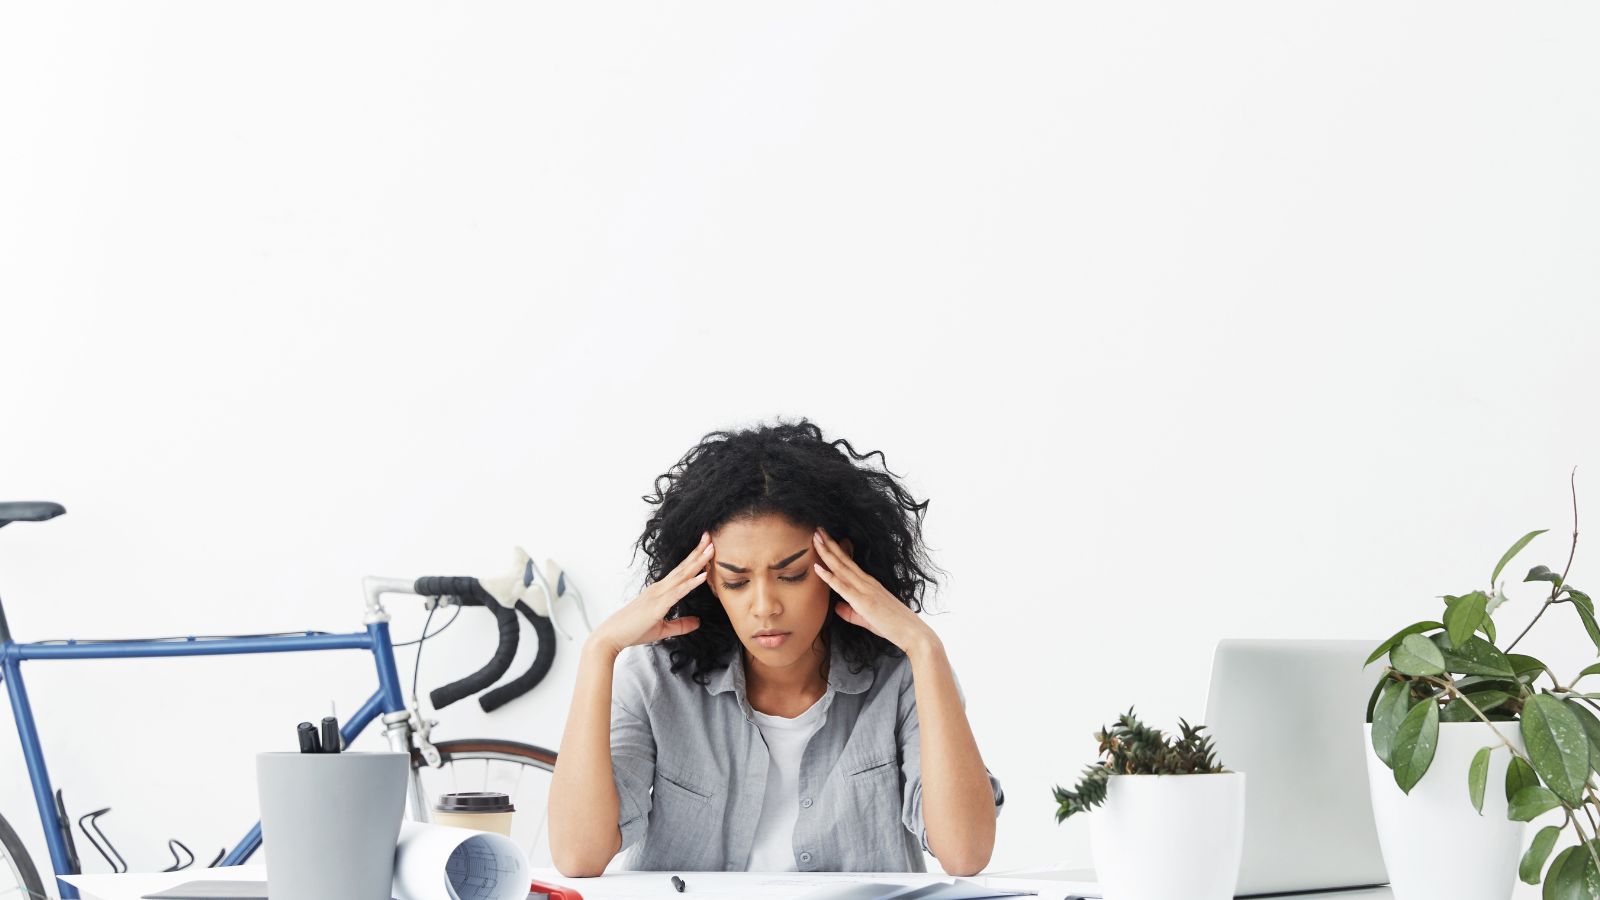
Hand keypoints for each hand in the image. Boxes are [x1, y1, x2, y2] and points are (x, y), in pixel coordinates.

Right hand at [587, 531, 710, 655]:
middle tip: (710, 537)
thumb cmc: (632, 631)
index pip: (680, 573)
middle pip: (683, 568)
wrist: (611, 636)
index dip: (694, 560)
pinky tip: (702, 576)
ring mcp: (658, 595)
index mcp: (659, 592)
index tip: (706, 548)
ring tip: (711, 549)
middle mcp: (659, 589)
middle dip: (698, 552)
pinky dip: (691, 583)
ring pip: (682, 575)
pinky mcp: (658, 605)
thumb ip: (680, 625)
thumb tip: (697, 622)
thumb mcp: (662, 629)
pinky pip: (678, 592)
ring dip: (698, 561)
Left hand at [812, 527, 933, 652]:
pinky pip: (842, 587)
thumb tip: (836, 607)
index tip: (824, 539)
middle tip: (817, 530)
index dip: (835, 550)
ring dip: (827, 553)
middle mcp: (867, 582)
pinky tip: (817, 568)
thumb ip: (850, 612)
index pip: (848, 563)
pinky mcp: (863, 601)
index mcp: (869, 583)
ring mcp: (865, 590)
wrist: (911, 632)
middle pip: (843, 560)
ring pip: (841, 567)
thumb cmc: (893, 625)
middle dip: (829, 544)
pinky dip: (828, 577)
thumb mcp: (867, 618)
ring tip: (816, 538)